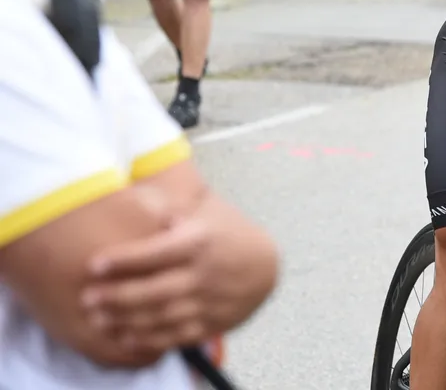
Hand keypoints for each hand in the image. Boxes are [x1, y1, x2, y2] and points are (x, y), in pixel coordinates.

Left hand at [81, 187, 217, 353]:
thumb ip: (171, 209)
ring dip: (126, 319)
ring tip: (99, 318)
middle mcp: (205, 273)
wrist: (266, 266)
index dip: (123, 259)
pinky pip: (176, 336)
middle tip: (88, 298)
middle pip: (152, 290)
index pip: (155, 252)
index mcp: (200, 242)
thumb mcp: (205, 213)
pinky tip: (127, 335)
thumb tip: (134, 197)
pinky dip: (150, 339)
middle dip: (116, 296)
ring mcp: (209, 301)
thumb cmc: (227, 234)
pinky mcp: (212, 323)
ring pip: (160, 316)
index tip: (94, 264)